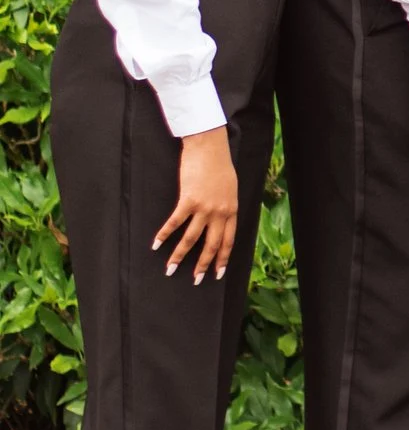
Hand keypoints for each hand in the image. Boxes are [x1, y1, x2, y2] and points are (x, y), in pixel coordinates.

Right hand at [155, 130, 239, 284]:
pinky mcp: (188, 200)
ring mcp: (204, 207)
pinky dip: (164, 235)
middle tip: (196, 281)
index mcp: (231, 210)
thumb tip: (218, 220)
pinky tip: (156, 245)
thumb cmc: (220, 166)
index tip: (218, 274)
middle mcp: (220, 212)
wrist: (210, 148)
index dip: (222, 259)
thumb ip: (225, 206)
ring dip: (179, 256)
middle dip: (203, 265)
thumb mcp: (230, 189)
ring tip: (170, 269)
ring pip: (191, 238)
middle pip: (211, 244)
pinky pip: (175, 222)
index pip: (228, 240)